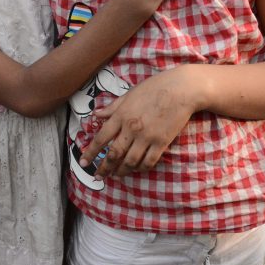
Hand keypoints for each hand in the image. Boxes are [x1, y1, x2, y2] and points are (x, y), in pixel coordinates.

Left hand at [80, 67, 202, 176]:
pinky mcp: (162, 142)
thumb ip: (112, 107)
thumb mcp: (129, 94)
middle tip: (98, 176)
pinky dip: (141, 169)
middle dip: (104, 167)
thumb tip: (96, 115)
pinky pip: (149, 161)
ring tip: (116, 176)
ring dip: (121, 171)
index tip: (83, 163)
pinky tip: (136, 170)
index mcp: (121, 115)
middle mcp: (131, 128)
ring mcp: (147, 137)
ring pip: (130, 161)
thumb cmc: (154, 87)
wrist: (181, 89)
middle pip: (114, 154)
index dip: (90, 152)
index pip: (101, 138)